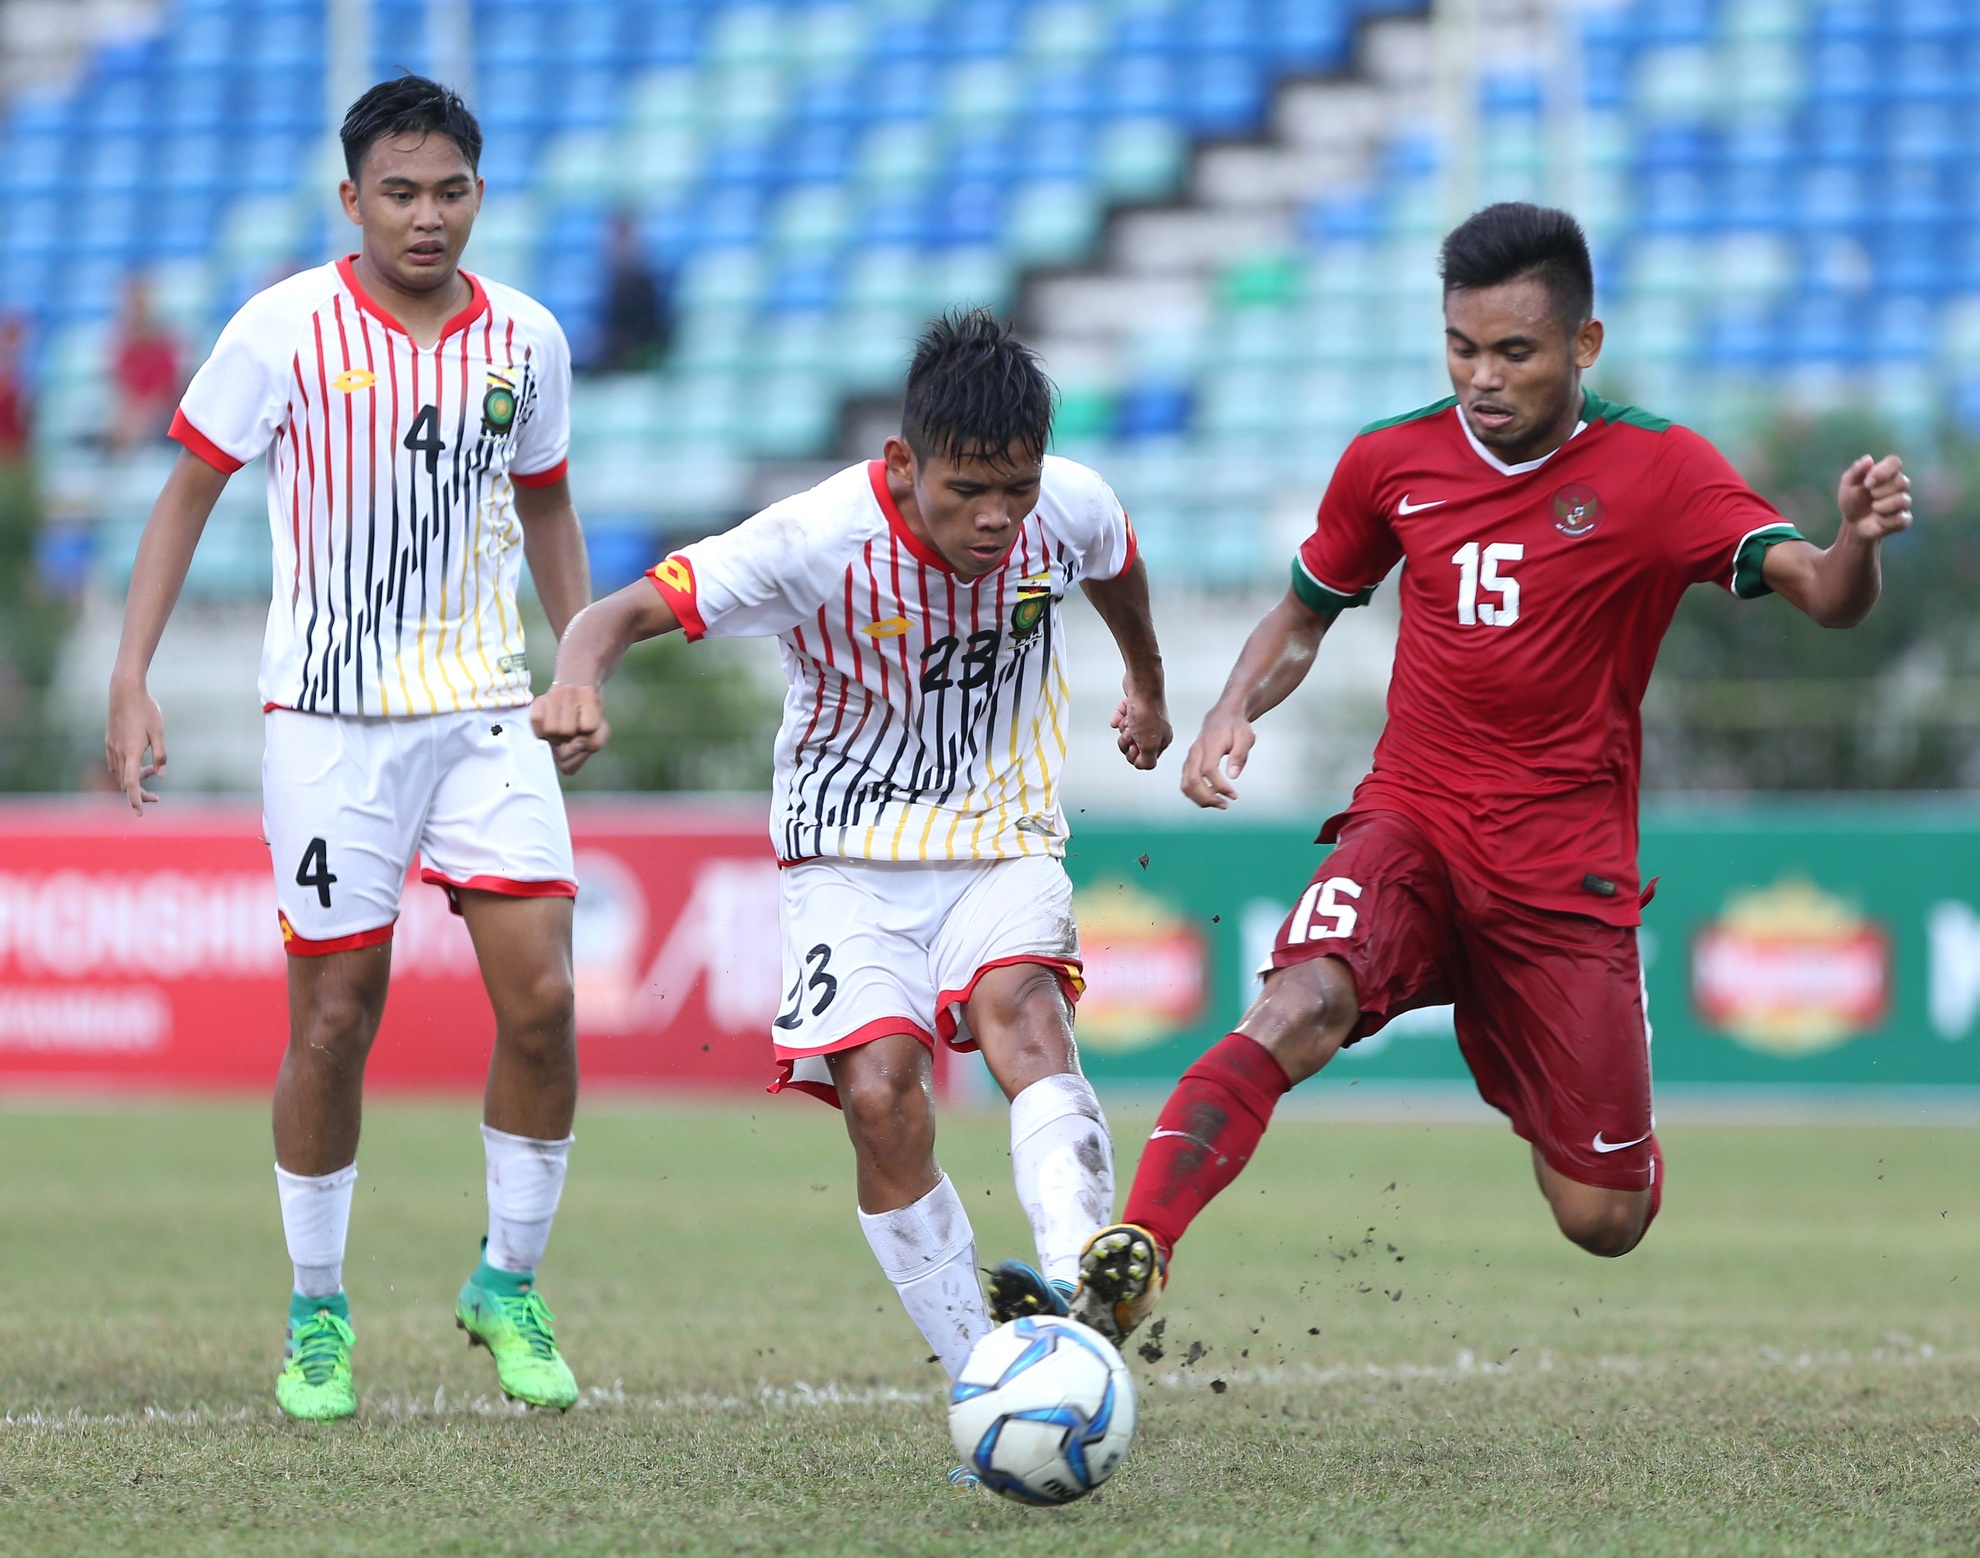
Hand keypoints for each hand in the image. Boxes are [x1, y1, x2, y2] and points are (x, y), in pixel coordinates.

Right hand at [105, 678, 165, 813]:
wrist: (124, 691)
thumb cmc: (145, 710)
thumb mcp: (159, 732)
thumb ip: (161, 755)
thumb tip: (161, 774)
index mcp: (131, 752)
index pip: (131, 784)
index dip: (136, 800)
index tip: (140, 813)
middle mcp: (118, 752)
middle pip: (126, 783)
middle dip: (139, 794)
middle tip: (157, 798)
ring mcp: (111, 747)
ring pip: (120, 774)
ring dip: (135, 780)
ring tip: (152, 770)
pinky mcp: (109, 741)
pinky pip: (115, 764)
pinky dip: (126, 771)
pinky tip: (139, 763)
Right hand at [530, 683, 610, 774]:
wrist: (573, 701)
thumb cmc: (587, 719)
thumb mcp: (600, 732)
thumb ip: (594, 742)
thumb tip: (575, 743)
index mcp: (590, 694)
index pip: (588, 726)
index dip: (587, 735)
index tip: (586, 730)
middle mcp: (569, 690)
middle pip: (566, 730)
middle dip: (568, 737)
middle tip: (570, 733)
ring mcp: (551, 694)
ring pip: (550, 729)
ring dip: (554, 737)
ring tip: (560, 732)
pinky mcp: (536, 702)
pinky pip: (535, 722)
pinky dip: (541, 732)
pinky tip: (549, 729)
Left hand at [1110, 676, 1171, 770]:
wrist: (1142, 685)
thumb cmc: (1147, 714)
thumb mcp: (1148, 745)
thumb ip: (1147, 761)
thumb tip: (1141, 765)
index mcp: (1162, 740)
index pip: (1145, 759)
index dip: (1134, 755)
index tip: (1134, 747)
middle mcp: (1155, 729)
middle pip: (1133, 746)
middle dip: (1127, 741)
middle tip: (1130, 732)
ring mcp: (1145, 716)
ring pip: (1127, 732)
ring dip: (1123, 727)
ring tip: (1128, 720)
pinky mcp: (1134, 705)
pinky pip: (1121, 717)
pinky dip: (1118, 717)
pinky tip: (1118, 717)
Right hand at [1180, 705, 1254, 809]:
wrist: (1222, 717)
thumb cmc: (1236, 727)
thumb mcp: (1245, 737)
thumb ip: (1239, 755)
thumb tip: (1233, 775)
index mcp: (1209, 745)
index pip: (1208, 770)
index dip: (1219, 786)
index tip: (1234, 795)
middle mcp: (1195, 752)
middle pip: (1192, 780)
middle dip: (1208, 798)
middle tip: (1225, 805)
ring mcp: (1190, 758)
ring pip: (1186, 784)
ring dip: (1200, 799)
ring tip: (1220, 804)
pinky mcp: (1189, 764)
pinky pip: (1186, 783)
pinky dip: (1196, 795)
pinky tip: (1212, 798)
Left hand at [1837, 454, 1911, 541]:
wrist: (1853, 523)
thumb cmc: (1852, 500)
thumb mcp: (1848, 484)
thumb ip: (1856, 471)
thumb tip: (1868, 459)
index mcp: (1887, 472)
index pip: (1895, 462)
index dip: (1883, 471)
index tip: (1867, 483)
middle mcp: (1900, 485)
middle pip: (1902, 482)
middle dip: (1879, 492)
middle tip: (1870, 496)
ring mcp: (1904, 502)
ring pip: (1902, 500)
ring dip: (1882, 506)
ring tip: (1874, 508)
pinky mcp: (1904, 519)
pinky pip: (1901, 519)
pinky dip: (1885, 521)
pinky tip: (1878, 520)